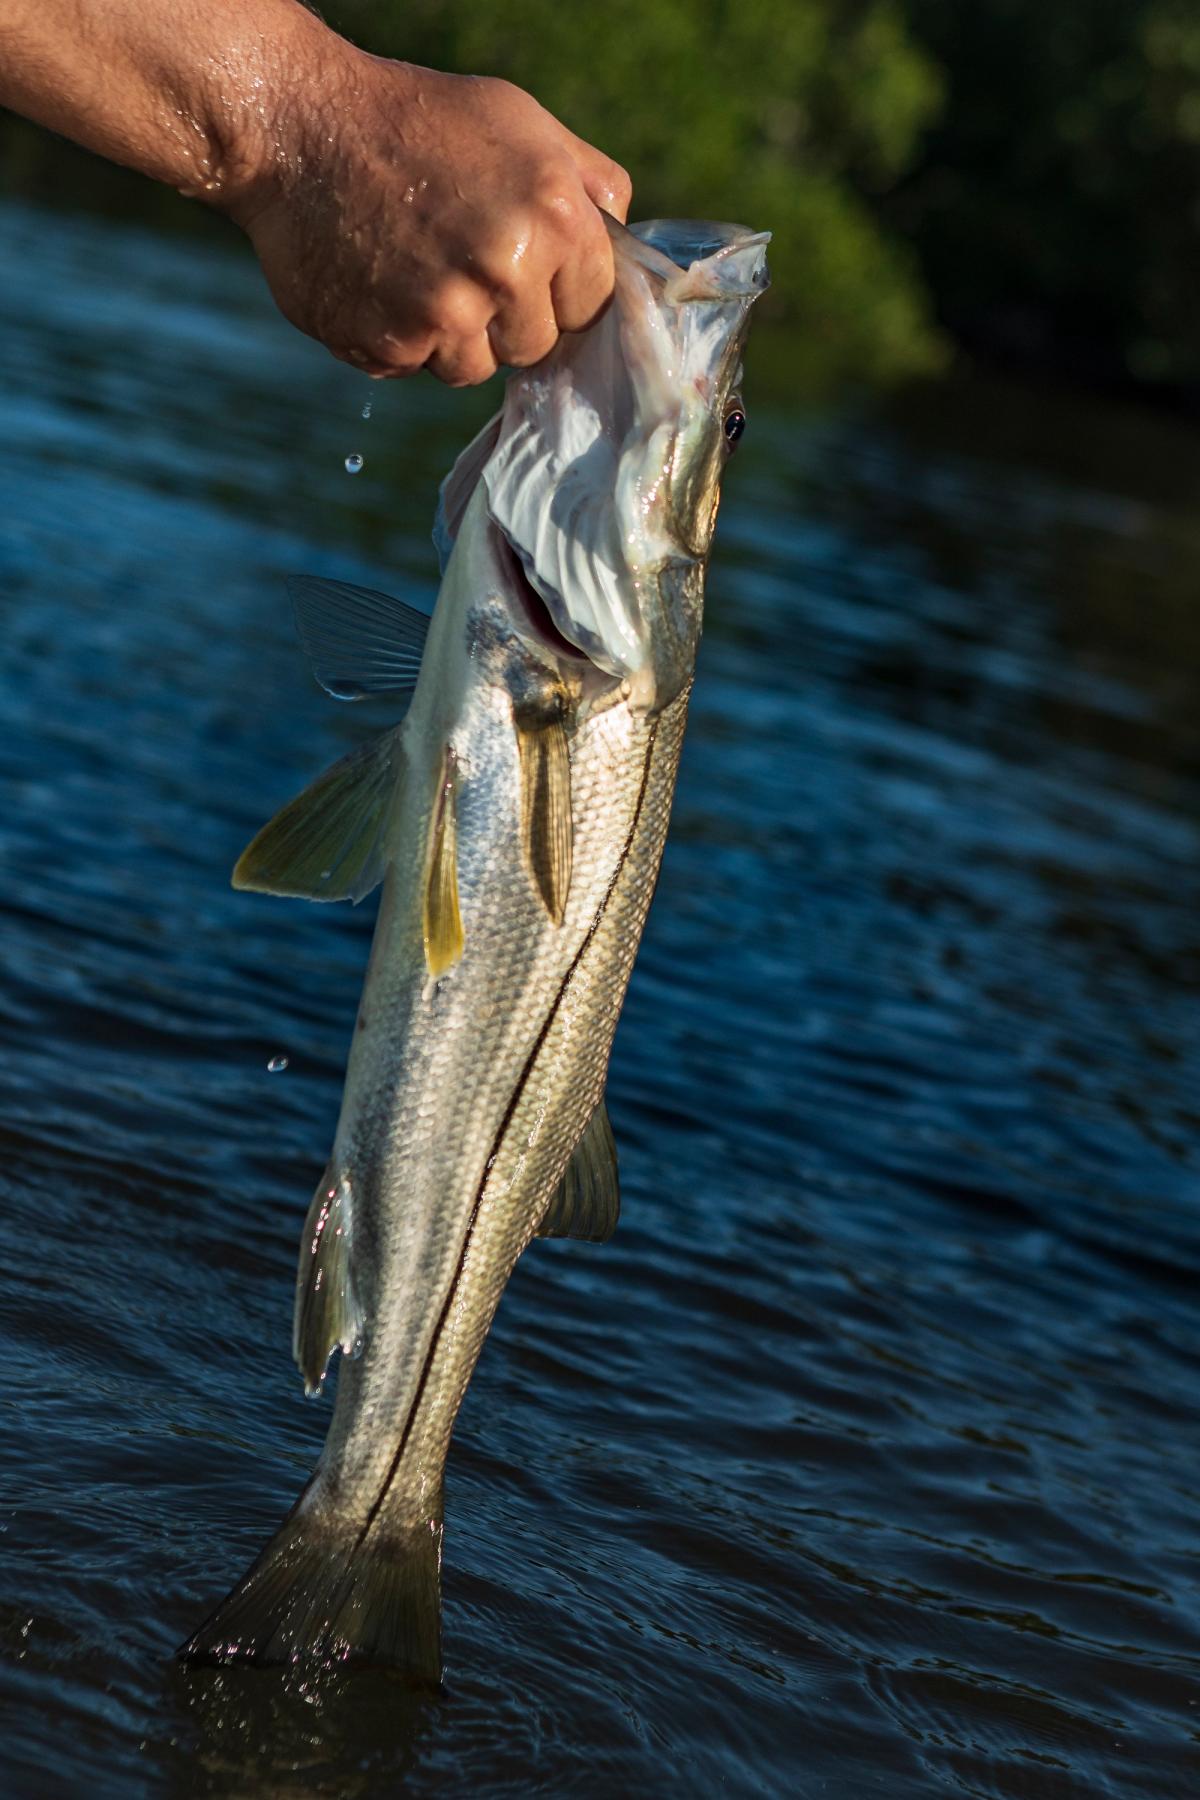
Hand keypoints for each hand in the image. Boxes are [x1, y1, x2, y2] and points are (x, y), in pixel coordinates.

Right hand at [229, 53, 631, 384]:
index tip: (520, 260)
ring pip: (473, 368)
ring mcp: (445, 314)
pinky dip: (397, 338)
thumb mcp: (524, 123)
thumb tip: (625, 242)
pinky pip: (413, 369)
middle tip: (458, 258)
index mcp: (556, 215)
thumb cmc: (419, 120)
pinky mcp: (388, 345)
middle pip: (534, 347)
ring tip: (415, 268)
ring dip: (450, 335)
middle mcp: (506, 269)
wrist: (298, 126)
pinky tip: (378, 281)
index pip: (592, 307)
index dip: (557, 288)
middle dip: (505, 316)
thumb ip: (588, 184)